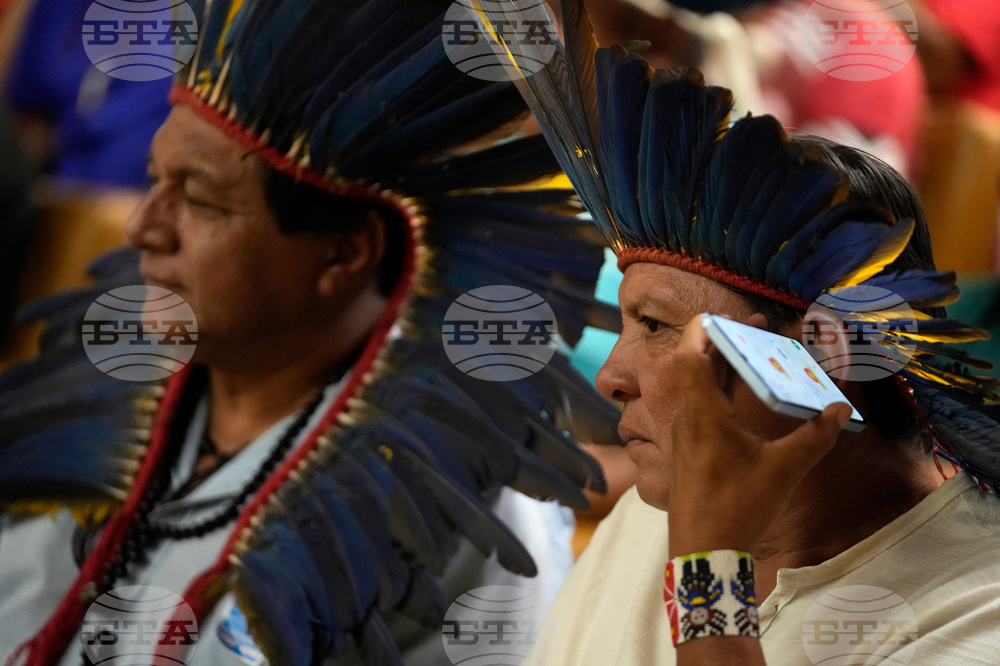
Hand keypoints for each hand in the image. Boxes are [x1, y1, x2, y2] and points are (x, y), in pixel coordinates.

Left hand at [662, 313, 851, 557]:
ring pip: (698, 386)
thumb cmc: (737, 508)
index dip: (703, 327)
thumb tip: (840, 409)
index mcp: (703, 413)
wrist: (703, 552)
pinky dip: (721, 390)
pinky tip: (746, 396)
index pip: (689, 354)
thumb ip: (814, 437)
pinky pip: (702, 406)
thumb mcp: (783, 471)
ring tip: (756, 353)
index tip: (728, 312)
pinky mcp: (690, 450)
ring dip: (723, 365)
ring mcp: (686, 434)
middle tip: (757, 327)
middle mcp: (688, 418)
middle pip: (695, 364)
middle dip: (724, 340)